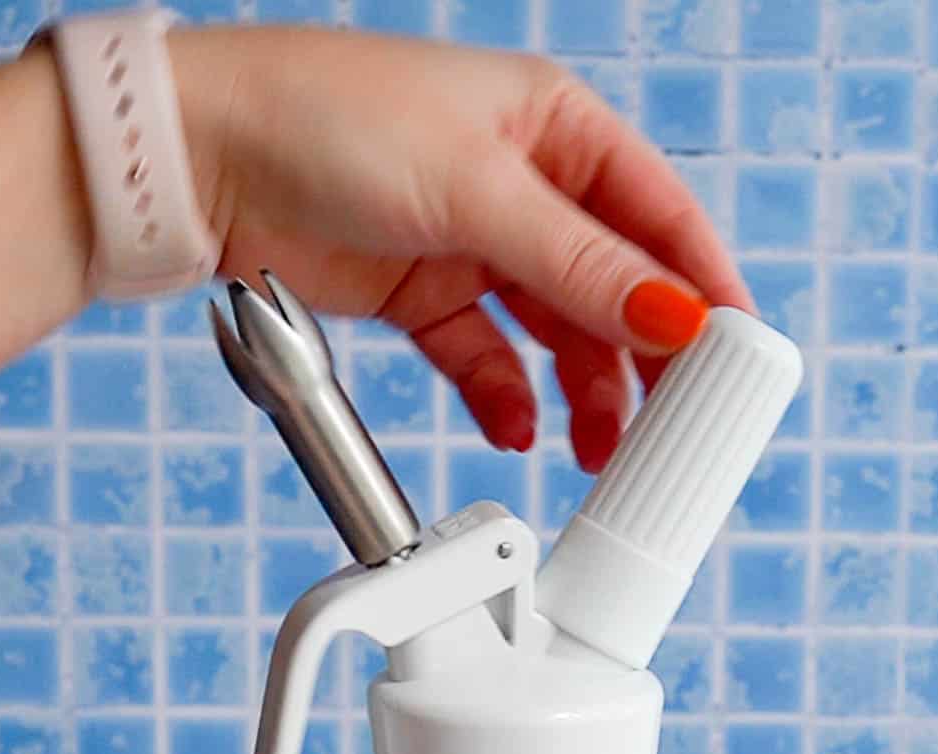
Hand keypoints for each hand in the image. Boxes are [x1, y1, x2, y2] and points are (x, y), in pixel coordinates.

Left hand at [173, 27, 751, 471]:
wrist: (202, 160)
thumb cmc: (328, 121)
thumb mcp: (474, 190)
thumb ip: (577, 265)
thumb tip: (671, 315)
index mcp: (555, 126)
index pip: (659, 217)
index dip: (702, 288)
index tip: (735, 356)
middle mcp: (524, 184)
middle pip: (613, 288)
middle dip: (640, 360)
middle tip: (661, 428)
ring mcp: (473, 244)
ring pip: (555, 333)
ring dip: (578, 392)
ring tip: (591, 448)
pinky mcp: (424, 296)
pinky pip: (486, 359)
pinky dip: (504, 397)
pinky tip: (514, 429)